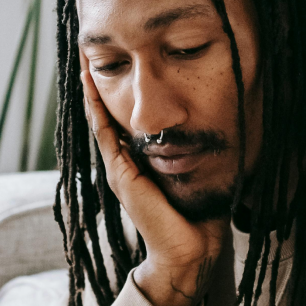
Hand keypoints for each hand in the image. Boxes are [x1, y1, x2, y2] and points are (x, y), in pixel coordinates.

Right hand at [80, 54, 228, 305]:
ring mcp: (119, 169)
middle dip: (101, 89)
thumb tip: (219, 125)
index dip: (119, 96)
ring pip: (101, 122)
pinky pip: (105, 134)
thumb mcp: (198, 172)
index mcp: (142, 164)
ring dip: (93, 93)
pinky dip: (96, 109)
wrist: (189, 250)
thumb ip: (197, 152)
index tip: (116, 67)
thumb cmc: (200, 215)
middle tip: (92, 56)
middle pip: (109, 118)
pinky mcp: (120, 174)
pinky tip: (92, 86)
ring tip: (86, 63)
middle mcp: (125, 165)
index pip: (125, 123)